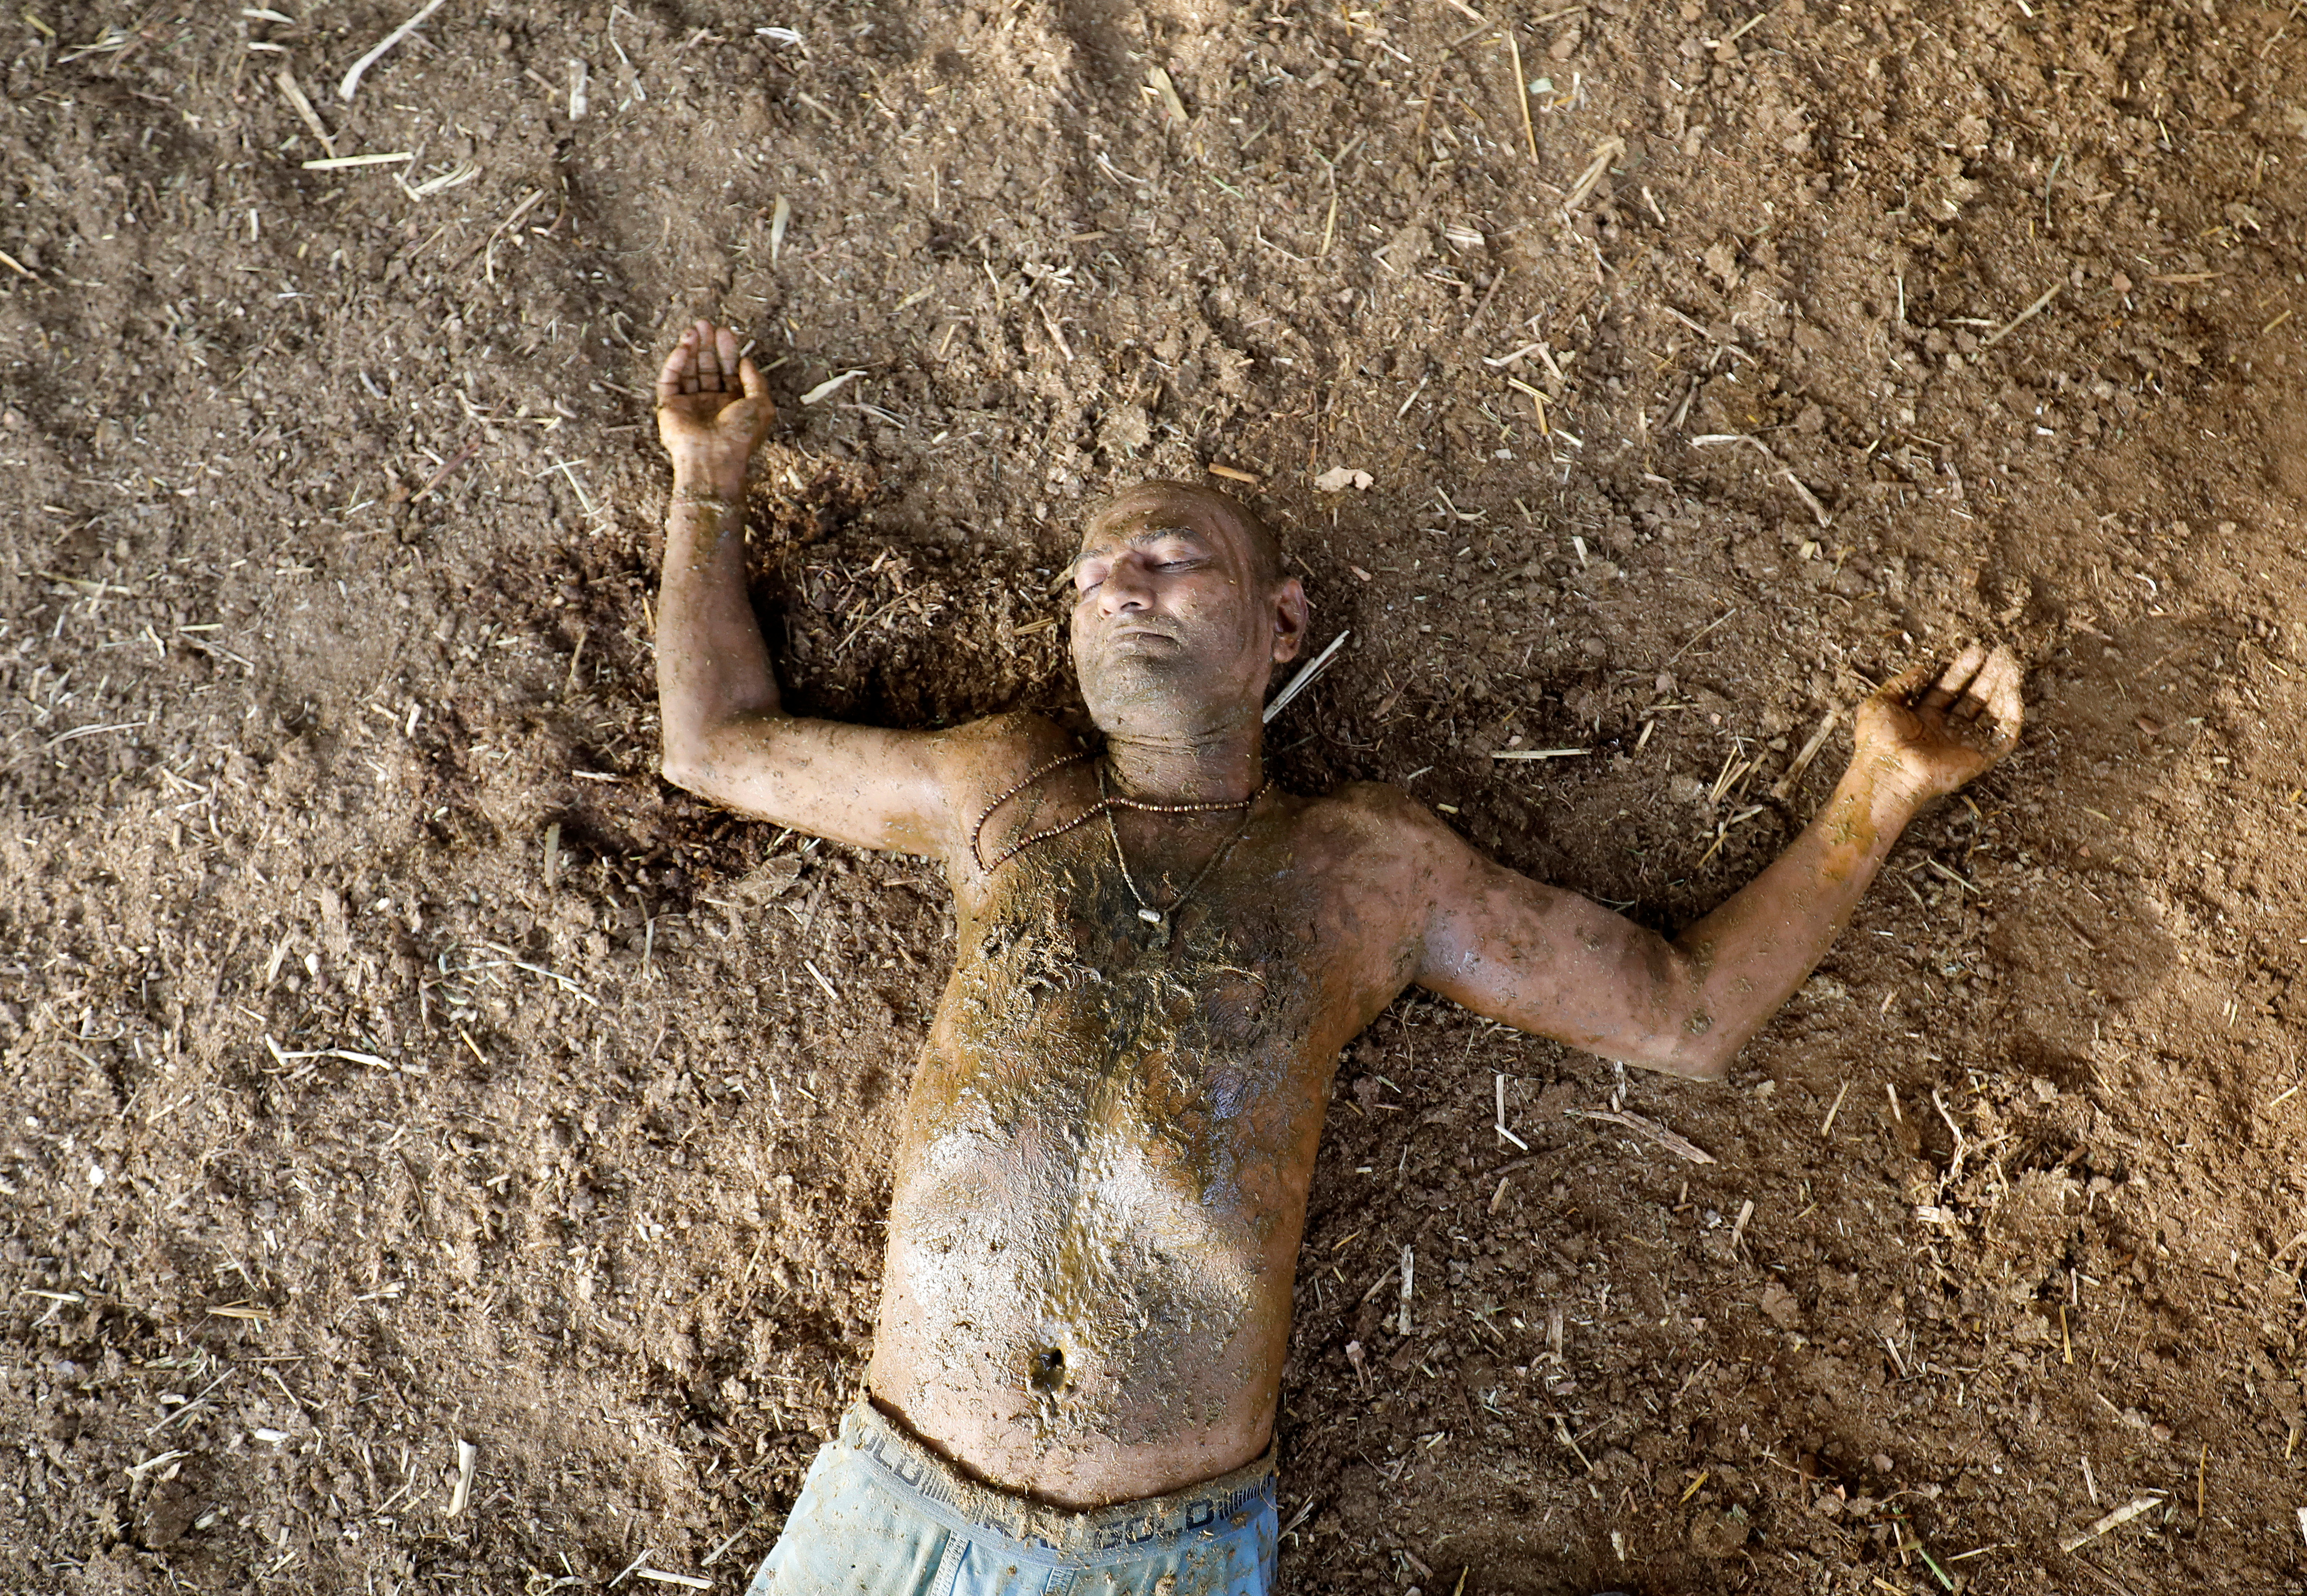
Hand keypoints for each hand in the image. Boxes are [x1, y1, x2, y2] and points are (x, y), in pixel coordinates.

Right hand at [655, 319, 773, 494]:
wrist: (714, 459)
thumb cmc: (741, 436)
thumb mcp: (761, 405)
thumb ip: (756, 380)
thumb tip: (747, 360)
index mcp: (733, 404)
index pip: (728, 371)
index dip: (727, 351)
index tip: (726, 332)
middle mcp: (711, 403)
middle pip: (708, 367)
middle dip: (708, 345)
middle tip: (707, 324)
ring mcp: (690, 404)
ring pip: (689, 370)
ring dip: (691, 348)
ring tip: (694, 329)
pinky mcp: (669, 406)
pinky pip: (670, 380)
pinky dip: (675, 362)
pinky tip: (683, 347)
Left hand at [1852, 643, 2024, 804]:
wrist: (1888, 772)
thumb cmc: (1877, 740)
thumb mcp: (1880, 702)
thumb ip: (1902, 683)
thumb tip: (1924, 667)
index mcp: (1922, 717)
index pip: (1948, 689)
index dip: (1962, 669)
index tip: (1976, 650)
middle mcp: (1945, 730)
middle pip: (1973, 697)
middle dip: (1988, 675)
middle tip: (2001, 653)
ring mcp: (1963, 743)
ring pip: (1991, 712)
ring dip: (2003, 688)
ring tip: (2011, 665)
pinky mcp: (1978, 758)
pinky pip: (2002, 735)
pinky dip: (2012, 714)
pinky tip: (2013, 691)